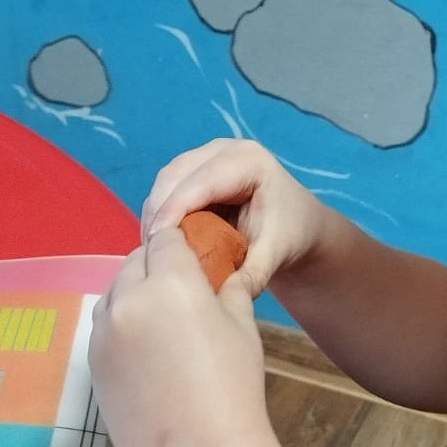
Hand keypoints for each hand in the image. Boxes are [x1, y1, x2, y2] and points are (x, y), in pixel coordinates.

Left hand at [88, 227, 268, 446]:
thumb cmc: (233, 386)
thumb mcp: (242, 326)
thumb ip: (227, 289)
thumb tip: (220, 274)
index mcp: (171, 281)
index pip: (167, 239)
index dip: (181, 243)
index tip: (194, 256)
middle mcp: (129, 298)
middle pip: (135, 261)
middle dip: (156, 265)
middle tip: (181, 289)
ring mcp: (103, 332)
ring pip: (114, 291)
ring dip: (133, 291)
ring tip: (161, 319)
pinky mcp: (91, 362)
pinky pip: (104, 325)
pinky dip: (121, 323)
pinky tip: (145, 348)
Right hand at [142, 138, 326, 298]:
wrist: (298, 223)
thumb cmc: (289, 234)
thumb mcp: (274, 256)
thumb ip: (250, 275)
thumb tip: (218, 297)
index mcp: (250, 162)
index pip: (202, 182)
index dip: (174, 209)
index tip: (155, 243)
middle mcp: (226, 149)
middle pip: (176, 174)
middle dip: (158, 212)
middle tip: (149, 252)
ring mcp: (209, 154)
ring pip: (166, 179)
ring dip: (155, 212)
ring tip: (152, 249)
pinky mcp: (197, 167)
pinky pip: (168, 186)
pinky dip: (160, 211)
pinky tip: (159, 240)